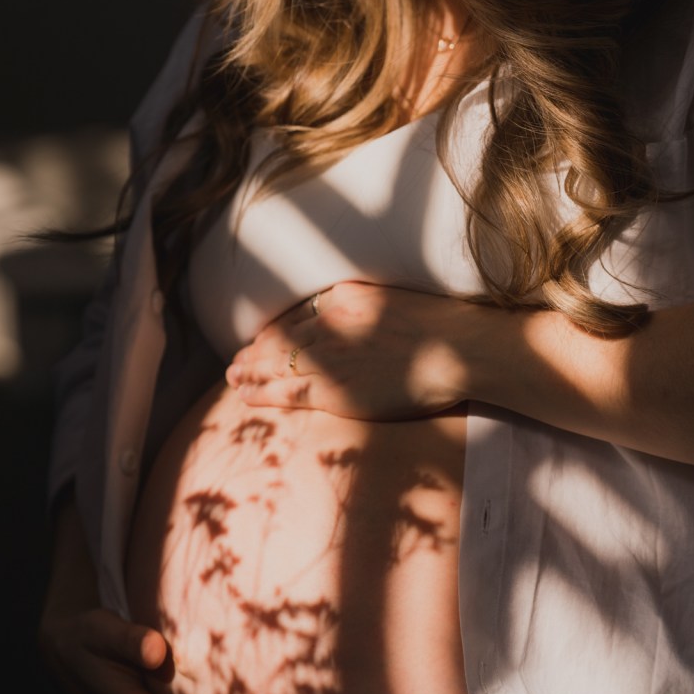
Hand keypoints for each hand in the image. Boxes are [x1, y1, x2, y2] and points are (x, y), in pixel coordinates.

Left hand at [226, 281, 481, 417]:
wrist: (461, 350)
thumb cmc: (441, 329)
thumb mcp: (393, 301)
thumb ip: (363, 308)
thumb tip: (346, 318)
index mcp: (343, 297)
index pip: (297, 316)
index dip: (275, 331)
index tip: (262, 340)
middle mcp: (329, 324)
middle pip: (280, 338)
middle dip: (255, 351)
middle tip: (236, 362)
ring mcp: (330, 358)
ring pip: (277, 364)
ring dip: (250, 371)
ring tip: (233, 378)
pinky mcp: (335, 390)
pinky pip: (288, 391)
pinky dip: (262, 393)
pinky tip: (246, 396)